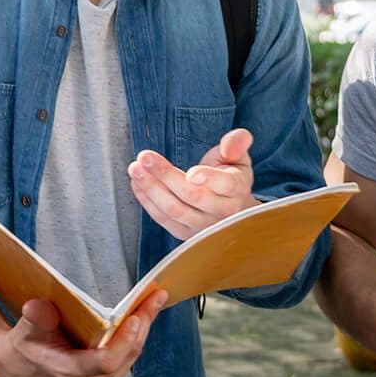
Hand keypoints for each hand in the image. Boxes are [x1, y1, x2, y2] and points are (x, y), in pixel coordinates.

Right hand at [0, 291, 166, 376]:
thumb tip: (39, 307)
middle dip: (142, 324)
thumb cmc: (23, 347)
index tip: (136, 318)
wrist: (17, 369)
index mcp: (68, 375)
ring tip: (153, 302)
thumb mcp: (24, 330)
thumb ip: (35, 319)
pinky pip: (126, 359)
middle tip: (156, 298)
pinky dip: (134, 337)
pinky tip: (142, 317)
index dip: (123, 341)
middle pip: (125, 356)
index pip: (105, 362)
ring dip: (142, 329)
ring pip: (130, 357)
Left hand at [127, 128, 256, 240]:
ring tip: (135, 168)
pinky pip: (163, 219)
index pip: (226, 185)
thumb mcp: (240, 156)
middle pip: (192, 196)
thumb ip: (238, 143)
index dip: (209, 179)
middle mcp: (222, 212)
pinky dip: (147, 201)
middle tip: (145, 157)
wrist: (231, 211)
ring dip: (151, 189)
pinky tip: (137, 183)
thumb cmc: (232, 177)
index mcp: (237, 189)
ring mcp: (203, 226)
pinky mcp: (185, 233)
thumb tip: (229, 147)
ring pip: (174, 210)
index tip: (191, 172)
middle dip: (166, 175)